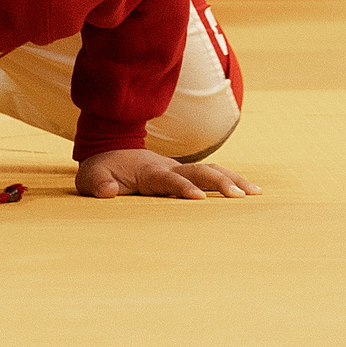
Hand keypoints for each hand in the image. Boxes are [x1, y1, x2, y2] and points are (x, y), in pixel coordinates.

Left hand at [75, 148, 258, 198]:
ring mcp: (179, 169)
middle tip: (239, 196)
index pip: (170, 179)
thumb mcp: (91, 177)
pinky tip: (249, 191)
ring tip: (255, 193)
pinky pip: (211, 175)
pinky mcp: (184, 174)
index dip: (184, 188)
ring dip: (232, 179)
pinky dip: (230, 180)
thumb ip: (98, 183)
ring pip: (211, 170)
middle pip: (200, 171)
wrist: (109, 147)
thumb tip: (108, 191)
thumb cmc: (101, 168)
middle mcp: (169, 167)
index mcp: (149, 171)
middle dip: (219, 183)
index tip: (200, 199)